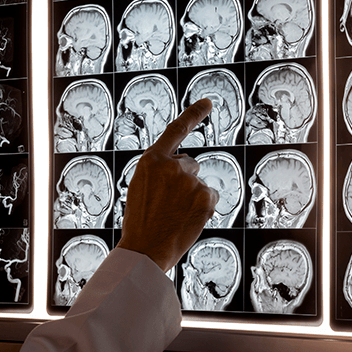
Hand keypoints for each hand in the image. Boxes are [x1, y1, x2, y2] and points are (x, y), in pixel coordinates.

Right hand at [116, 98, 218, 272]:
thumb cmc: (141, 221)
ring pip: (199, 183)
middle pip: (190, 164)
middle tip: (167, 205)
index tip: (208, 102)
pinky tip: (187, 219)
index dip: (194, 114)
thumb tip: (185, 165)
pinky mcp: (205, 196)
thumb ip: (160, 170)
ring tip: (173, 215)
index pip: (176, 130)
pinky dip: (203, 208)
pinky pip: (210, 197)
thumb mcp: (141, 186)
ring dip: (192, 196)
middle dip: (184, 180)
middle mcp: (172, 165)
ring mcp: (190, 180)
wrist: (145, 249)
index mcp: (151, 160)